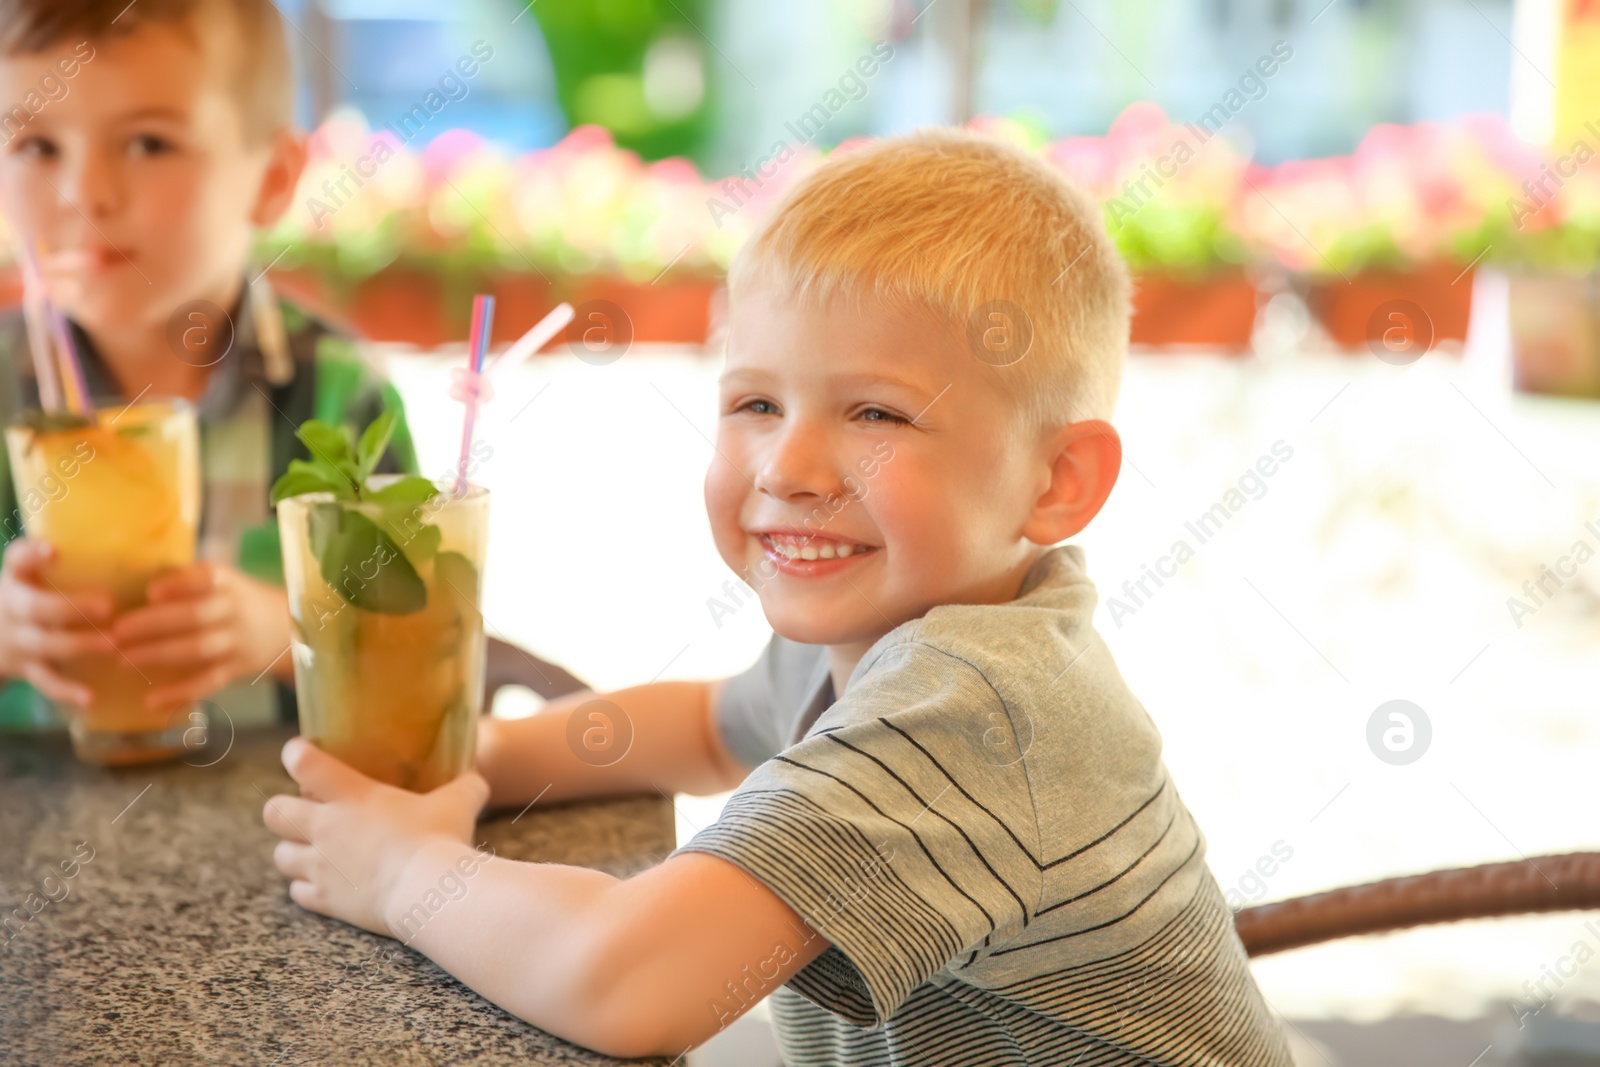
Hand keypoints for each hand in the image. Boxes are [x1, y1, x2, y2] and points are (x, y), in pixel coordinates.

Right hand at [0, 539, 113, 704]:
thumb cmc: (32, 595)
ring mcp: (20, 641)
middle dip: (70, 607)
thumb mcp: (34, 573)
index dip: (31, 555)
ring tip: (111, 644)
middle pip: (35, 607)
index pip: (16, 561)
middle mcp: (14, 609)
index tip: (53, 551)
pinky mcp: (27, 668)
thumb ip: (66, 558)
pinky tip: (89, 696)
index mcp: (18, 580)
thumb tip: (123, 539)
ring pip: (44, 645)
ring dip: (77, 645)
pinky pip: (45, 681)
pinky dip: (66, 690)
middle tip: (107, 605)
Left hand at [110, 562, 291, 707]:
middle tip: (117, 632)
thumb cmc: (240, 601)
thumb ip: (188, 583)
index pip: (207, 578)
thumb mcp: (224, 582)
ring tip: (122, 660)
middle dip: (154, 624)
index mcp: (229, 583)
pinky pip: (208, 682)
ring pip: (198, 648)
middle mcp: (235, 610)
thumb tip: (138, 592)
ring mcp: (238, 641)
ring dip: (158, 654)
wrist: (287, 628)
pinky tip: (152, 700)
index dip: (180, 584)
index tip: (151, 592)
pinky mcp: (238, 668)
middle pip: (196, 615)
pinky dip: (180, 692)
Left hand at [263, 737, 488, 935]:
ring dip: (293, 850)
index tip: (301, 753)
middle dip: (284, 809)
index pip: (304, 763)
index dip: (296, 754)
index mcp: (351, 795)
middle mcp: (326, 828)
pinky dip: (307, 888)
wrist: (430, 893)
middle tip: (307, 810)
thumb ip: (465, 785)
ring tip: (312, 850)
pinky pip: (298, 893)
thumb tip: (477, 778)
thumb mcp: (459, 802)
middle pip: (274, 811)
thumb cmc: (441, 839)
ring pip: (280, 855)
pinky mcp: (326, 900)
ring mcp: (321, 867)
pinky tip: (325, 884)